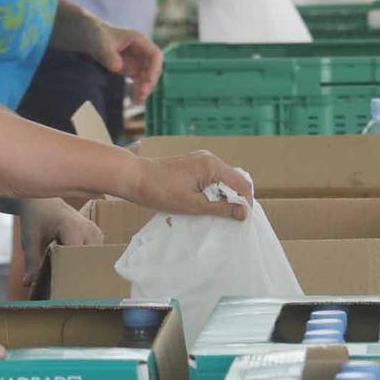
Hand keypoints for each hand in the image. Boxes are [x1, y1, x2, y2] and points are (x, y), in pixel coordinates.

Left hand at [16, 197, 102, 293]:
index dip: (67, 276)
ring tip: (71, 278)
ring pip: (93, 259)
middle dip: (76, 274)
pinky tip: (75, 266)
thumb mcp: (30, 240)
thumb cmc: (35, 219)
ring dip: (82, 267)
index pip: (76, 261)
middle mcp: (89, 230)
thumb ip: (31, 262)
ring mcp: (96, 231)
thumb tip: (27, 284)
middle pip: (87, 262)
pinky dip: (85, 260)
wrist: (42, 201)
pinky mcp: (97, 233)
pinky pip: (94, 253)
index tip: (60, 288)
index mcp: (73, 229)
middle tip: (64, 287)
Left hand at [93, 22, 163, 100]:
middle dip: (149, 82)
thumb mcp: (100, 44)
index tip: (147, 81)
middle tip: (140, 94)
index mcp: (139, 41)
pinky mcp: (131, 69)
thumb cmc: (96, 36)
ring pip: (148, 77)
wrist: (88, 37)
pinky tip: (135, 100)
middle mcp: (142, 51)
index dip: (154, 69)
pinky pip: (140, 82)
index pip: (155, 55)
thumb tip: (118, 68)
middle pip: (153, 68)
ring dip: (145, 89)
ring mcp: (137, 61)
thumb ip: (109, 55)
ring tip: (137, 101)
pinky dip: (138, 90)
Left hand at [133, 151, 253, 217]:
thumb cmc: (162, 192)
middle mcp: (210, 159)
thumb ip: (221, 208)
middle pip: (234, 180)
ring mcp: (200, 160)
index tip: (241, 220)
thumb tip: (244, 212)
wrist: (134, 178)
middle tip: (230, 219)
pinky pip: (210, 178)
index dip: (245, 202)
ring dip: (223, 196)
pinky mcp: (192, 165)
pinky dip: (212, 191)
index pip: (242, 183)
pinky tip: (205, 204)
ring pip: (222, 180)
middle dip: (235, 199)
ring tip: (216, 214)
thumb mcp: (194, 205)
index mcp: (213, 166)